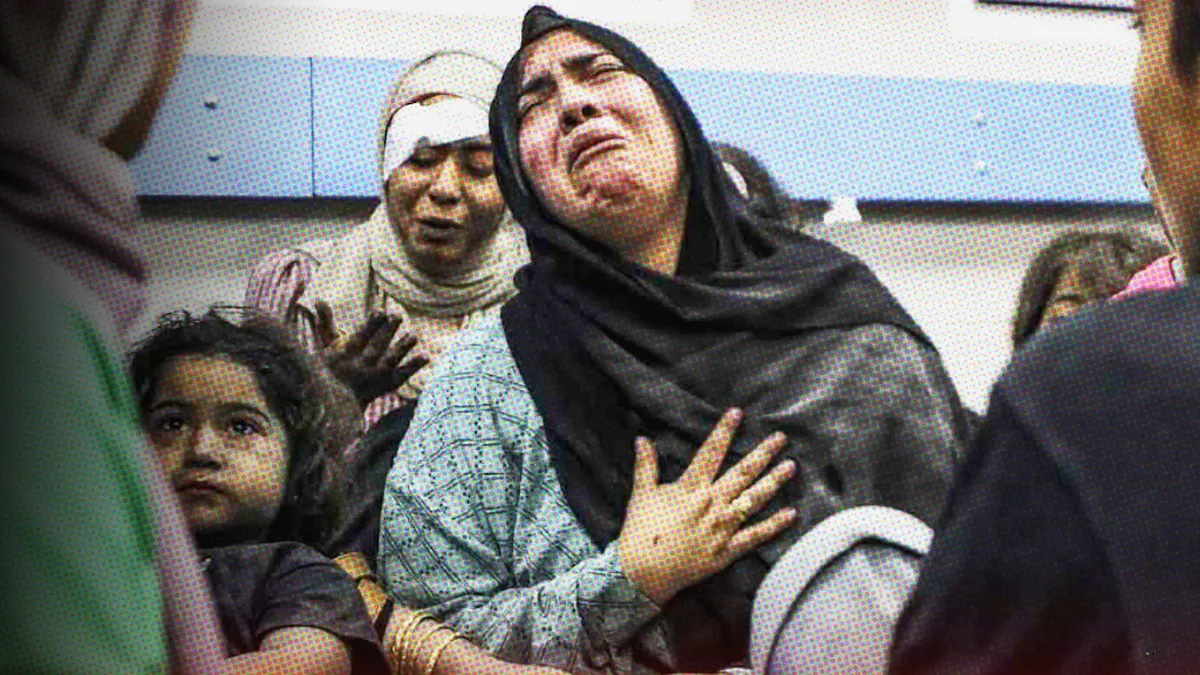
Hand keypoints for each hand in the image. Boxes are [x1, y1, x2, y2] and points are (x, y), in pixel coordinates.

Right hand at [313, 301, 428, 404]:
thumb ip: (326, 322)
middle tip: (397, 315)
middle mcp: (362, 366)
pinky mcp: (388, 383)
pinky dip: (414, 366)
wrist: (338, 402)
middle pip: (376, 347)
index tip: (380, 311)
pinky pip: (402, 375)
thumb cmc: (332, 366)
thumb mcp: (327, 345)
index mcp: (346, 354)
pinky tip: (425, 356)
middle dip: (387, 332)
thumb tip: (318, 299)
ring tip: (413, 336)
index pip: (360, 338)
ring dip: (402, 349)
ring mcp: (376, 376)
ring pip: (390, 361)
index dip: (370, 325)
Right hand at [618, 408, 797, 605]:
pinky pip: (755, 536)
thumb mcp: (641, 494)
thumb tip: (642, 439)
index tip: (737, 413)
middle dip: (763, 453)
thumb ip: (645, 466)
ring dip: (774, 482)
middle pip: (742, 473)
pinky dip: (774, 525)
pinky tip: (791, 513)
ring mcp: (721, 527)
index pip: (711, 453)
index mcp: (690, 488)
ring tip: (791, 466)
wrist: (642, 572)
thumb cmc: (640, 532)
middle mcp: (710, 504)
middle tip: (781, 438)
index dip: (724, 431)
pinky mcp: (727, 550)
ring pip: (753, 500)